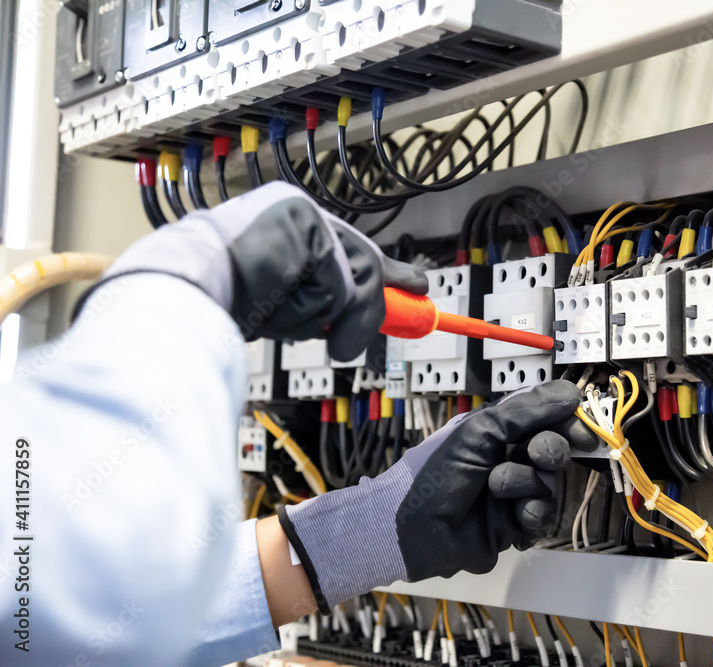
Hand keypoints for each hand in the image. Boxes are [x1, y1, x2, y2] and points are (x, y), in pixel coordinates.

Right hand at [75, 182, 426, 360]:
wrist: (182, 291)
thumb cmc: (219, 303)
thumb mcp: (283, 308)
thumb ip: (323, 308)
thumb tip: (354, 335)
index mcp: (284, 228)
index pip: (348, 250)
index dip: (385, 273)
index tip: (416, 285)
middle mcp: (296, 215)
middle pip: (362, 263)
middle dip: (368, 309)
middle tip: (366, 330)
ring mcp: (302, 216)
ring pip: (352, 280)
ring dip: (323, 316)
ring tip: (275, 311)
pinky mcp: (307, 224)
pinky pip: (336, 285)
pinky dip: (312, 308)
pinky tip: (273, 298)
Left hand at [277, 380, 597, 612]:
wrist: (410, 529)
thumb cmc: (434, 472)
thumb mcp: (479, 431)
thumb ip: (526, 410)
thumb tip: (571, 392)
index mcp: (498, 432)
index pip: (546, 420)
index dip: (566, 421)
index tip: (578, 424)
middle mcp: (509, 460)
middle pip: (556, 450)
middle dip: (550, 449)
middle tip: (534, 453)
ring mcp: (513, 495)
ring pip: (551, 484)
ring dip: (527, 482)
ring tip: (497, 486)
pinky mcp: (515, 528)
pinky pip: (544, 518)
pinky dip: (532, 513)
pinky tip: (514, 515)